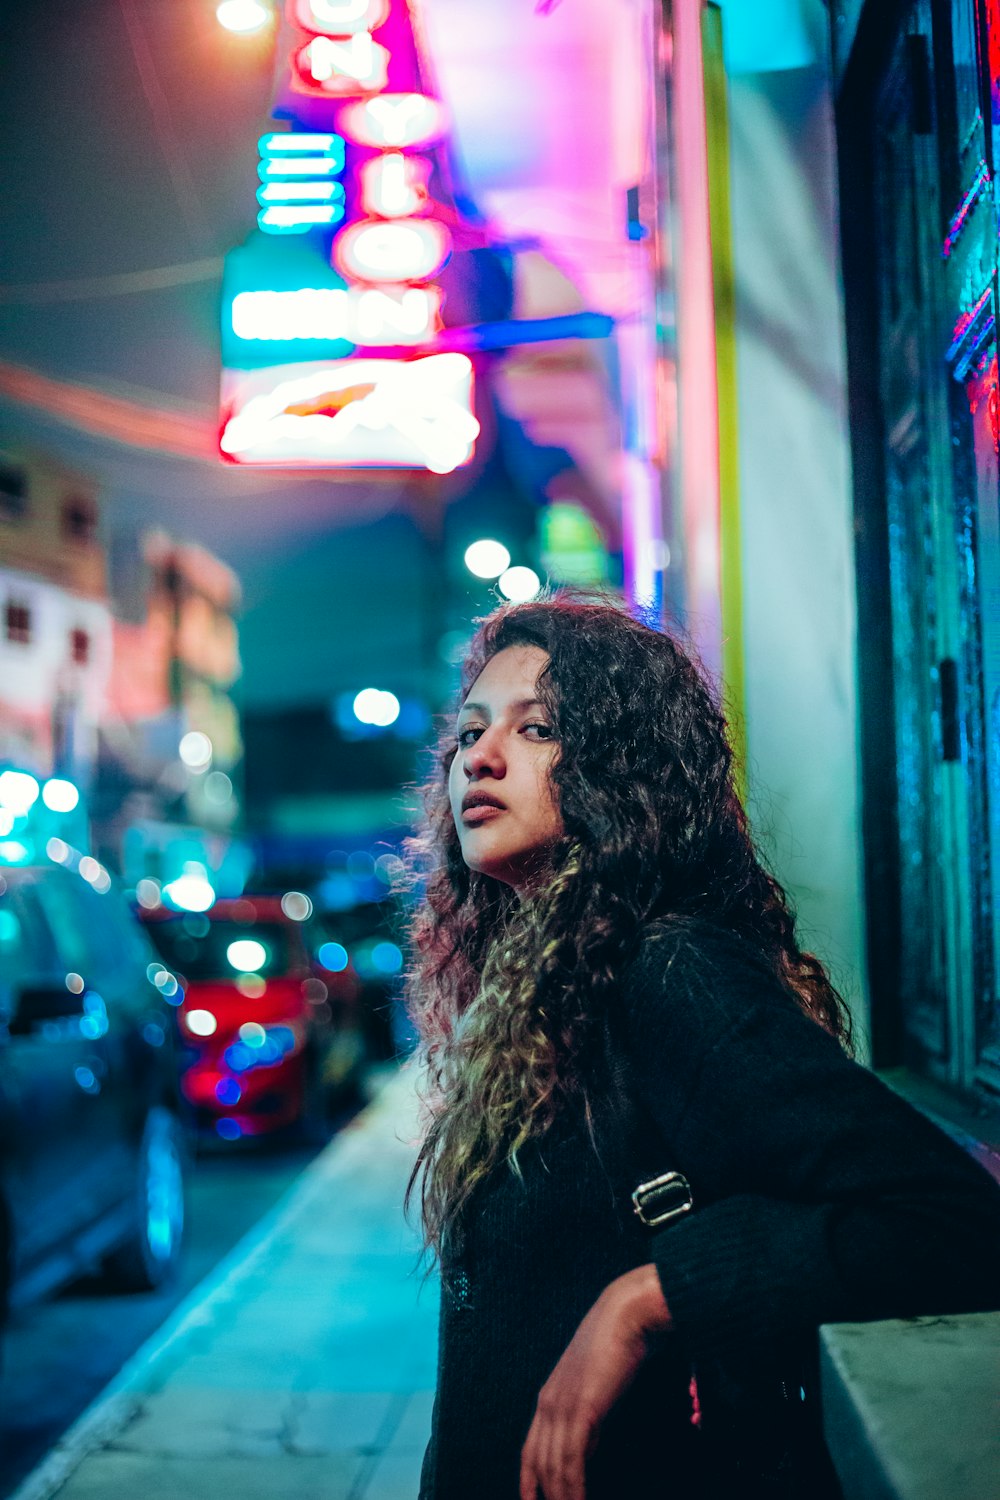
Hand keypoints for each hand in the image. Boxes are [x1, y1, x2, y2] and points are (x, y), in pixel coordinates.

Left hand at [519, 1264, 670, 1499]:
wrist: (626, 1315)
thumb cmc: (617, 1344)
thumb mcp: (594, 1385)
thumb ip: (587, 1415)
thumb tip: (588, 1444)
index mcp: (548, 1397)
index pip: (530, 1451)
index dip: (529, 1481)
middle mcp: (548, 1404)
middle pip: (538, 1465)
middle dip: (545, 1497)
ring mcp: (562, 1406)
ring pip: (554, 1468)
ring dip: (563, 1498)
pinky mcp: (582, 1409)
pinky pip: (572, 1460)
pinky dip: (575, 1488)